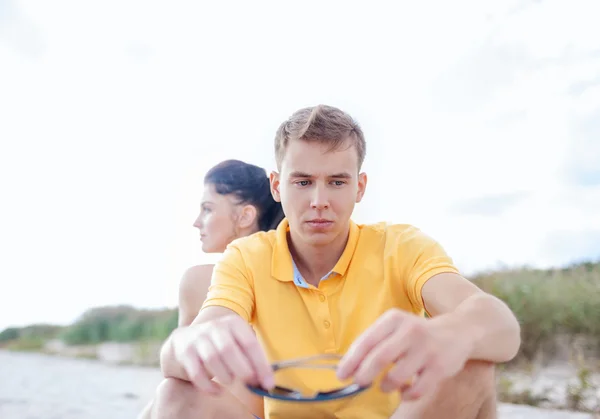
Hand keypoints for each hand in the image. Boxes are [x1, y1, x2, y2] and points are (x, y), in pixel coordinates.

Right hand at [172, 314, 274, 394]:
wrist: (184, 340)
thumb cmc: (218, 345)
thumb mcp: (236, 343)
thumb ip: (250, 358)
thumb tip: (266, 381)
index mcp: (233, 323)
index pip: (249, 343)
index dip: (261, 365)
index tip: (268, 383)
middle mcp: (215, 327)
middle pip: (229, 349)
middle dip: (243, 370)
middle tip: (250, 383)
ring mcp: (198, 338)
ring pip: (212, 359)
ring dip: (225, 375)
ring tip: (230, 381)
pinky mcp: (184, 352)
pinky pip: (196, 372)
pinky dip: (208, 385)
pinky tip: (217, 390)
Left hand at [336, 309, 471, 400]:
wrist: (458, 330)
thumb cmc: (416, 333)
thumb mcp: (395, 327)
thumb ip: (375, 342)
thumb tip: (349, 366)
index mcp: (394, 320)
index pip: (367, 341)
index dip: (351, 360)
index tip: (342, 374)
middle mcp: (410, 331)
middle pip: (380, 357)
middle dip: (364, 374)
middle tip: (359, 383)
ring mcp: (426, 349)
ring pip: (397, 376)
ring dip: (385, 385)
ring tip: (384, 386)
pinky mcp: (439, 367)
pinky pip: (416, 389)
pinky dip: (405, 394)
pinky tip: (404, 391)